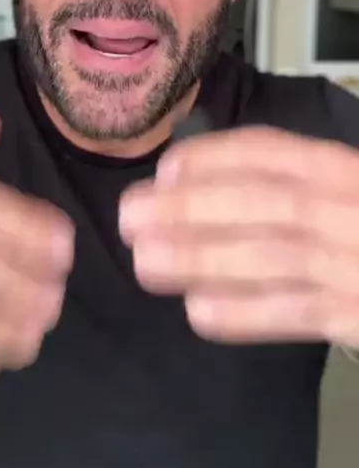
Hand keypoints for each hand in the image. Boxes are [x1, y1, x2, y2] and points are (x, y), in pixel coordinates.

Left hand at [119, 126, 358, 345]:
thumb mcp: (349, 186)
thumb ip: (307, 178)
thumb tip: (203, 174)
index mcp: (352, 168)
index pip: (277, 153)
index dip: (216, 158)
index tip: (165, 168)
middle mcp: (357, 208)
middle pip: (266, 203)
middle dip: (194, 209)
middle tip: (131, 216)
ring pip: (275, 257)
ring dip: (204, 258)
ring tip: (146, 261)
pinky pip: (300, 315)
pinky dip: (249, 314)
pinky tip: (199, 311)